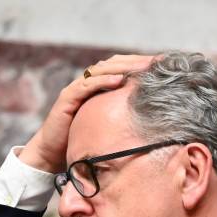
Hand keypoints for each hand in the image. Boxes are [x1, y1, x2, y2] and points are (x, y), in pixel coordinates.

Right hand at [20, 54, 158, 172]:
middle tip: (158, 61)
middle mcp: (88, 85)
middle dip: (136, 61)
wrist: (53, 154)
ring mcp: (77, 89)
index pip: (121, 69)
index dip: (140, 65)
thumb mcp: (109, 128)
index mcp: (99, 89)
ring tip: (144, 67)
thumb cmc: (81, 142)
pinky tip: (119, 80)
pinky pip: (86, 86)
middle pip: (114, 64)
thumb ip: (124, 119)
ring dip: (123, 67)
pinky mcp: (67, 98)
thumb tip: (154, 119)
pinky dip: (102, 81)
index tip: (164, 65)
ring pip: (101, 70)